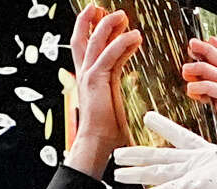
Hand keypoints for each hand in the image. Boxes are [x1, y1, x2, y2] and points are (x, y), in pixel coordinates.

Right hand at [63, 6, 141, 179]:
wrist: (98, 146)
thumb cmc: (108, 136)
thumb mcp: (115, 106)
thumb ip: (117, 93)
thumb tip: (129, 93)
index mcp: (90, 81)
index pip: (92, 50)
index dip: (100, 33)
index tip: (114, 22)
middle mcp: (85, 76)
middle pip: (81, 40)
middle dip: (90, 21)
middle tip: (101, 8)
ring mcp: (88, 77)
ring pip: (94, 42)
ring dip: (107, 25)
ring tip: (122, 15)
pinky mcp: (95, 81)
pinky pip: (109, 55)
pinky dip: (121, 43)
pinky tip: (134, 36)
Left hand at [113, 111, 216, 188]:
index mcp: (209, 154)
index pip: (181, 137)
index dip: (164, 128)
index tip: (150, 118)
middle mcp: (196, 160)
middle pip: (161, 154)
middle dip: (138, 153)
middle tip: (120, 150)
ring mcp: (192, 172)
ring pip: (154, 171)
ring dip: (133, 172)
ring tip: (114, 170)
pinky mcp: (190, 186)